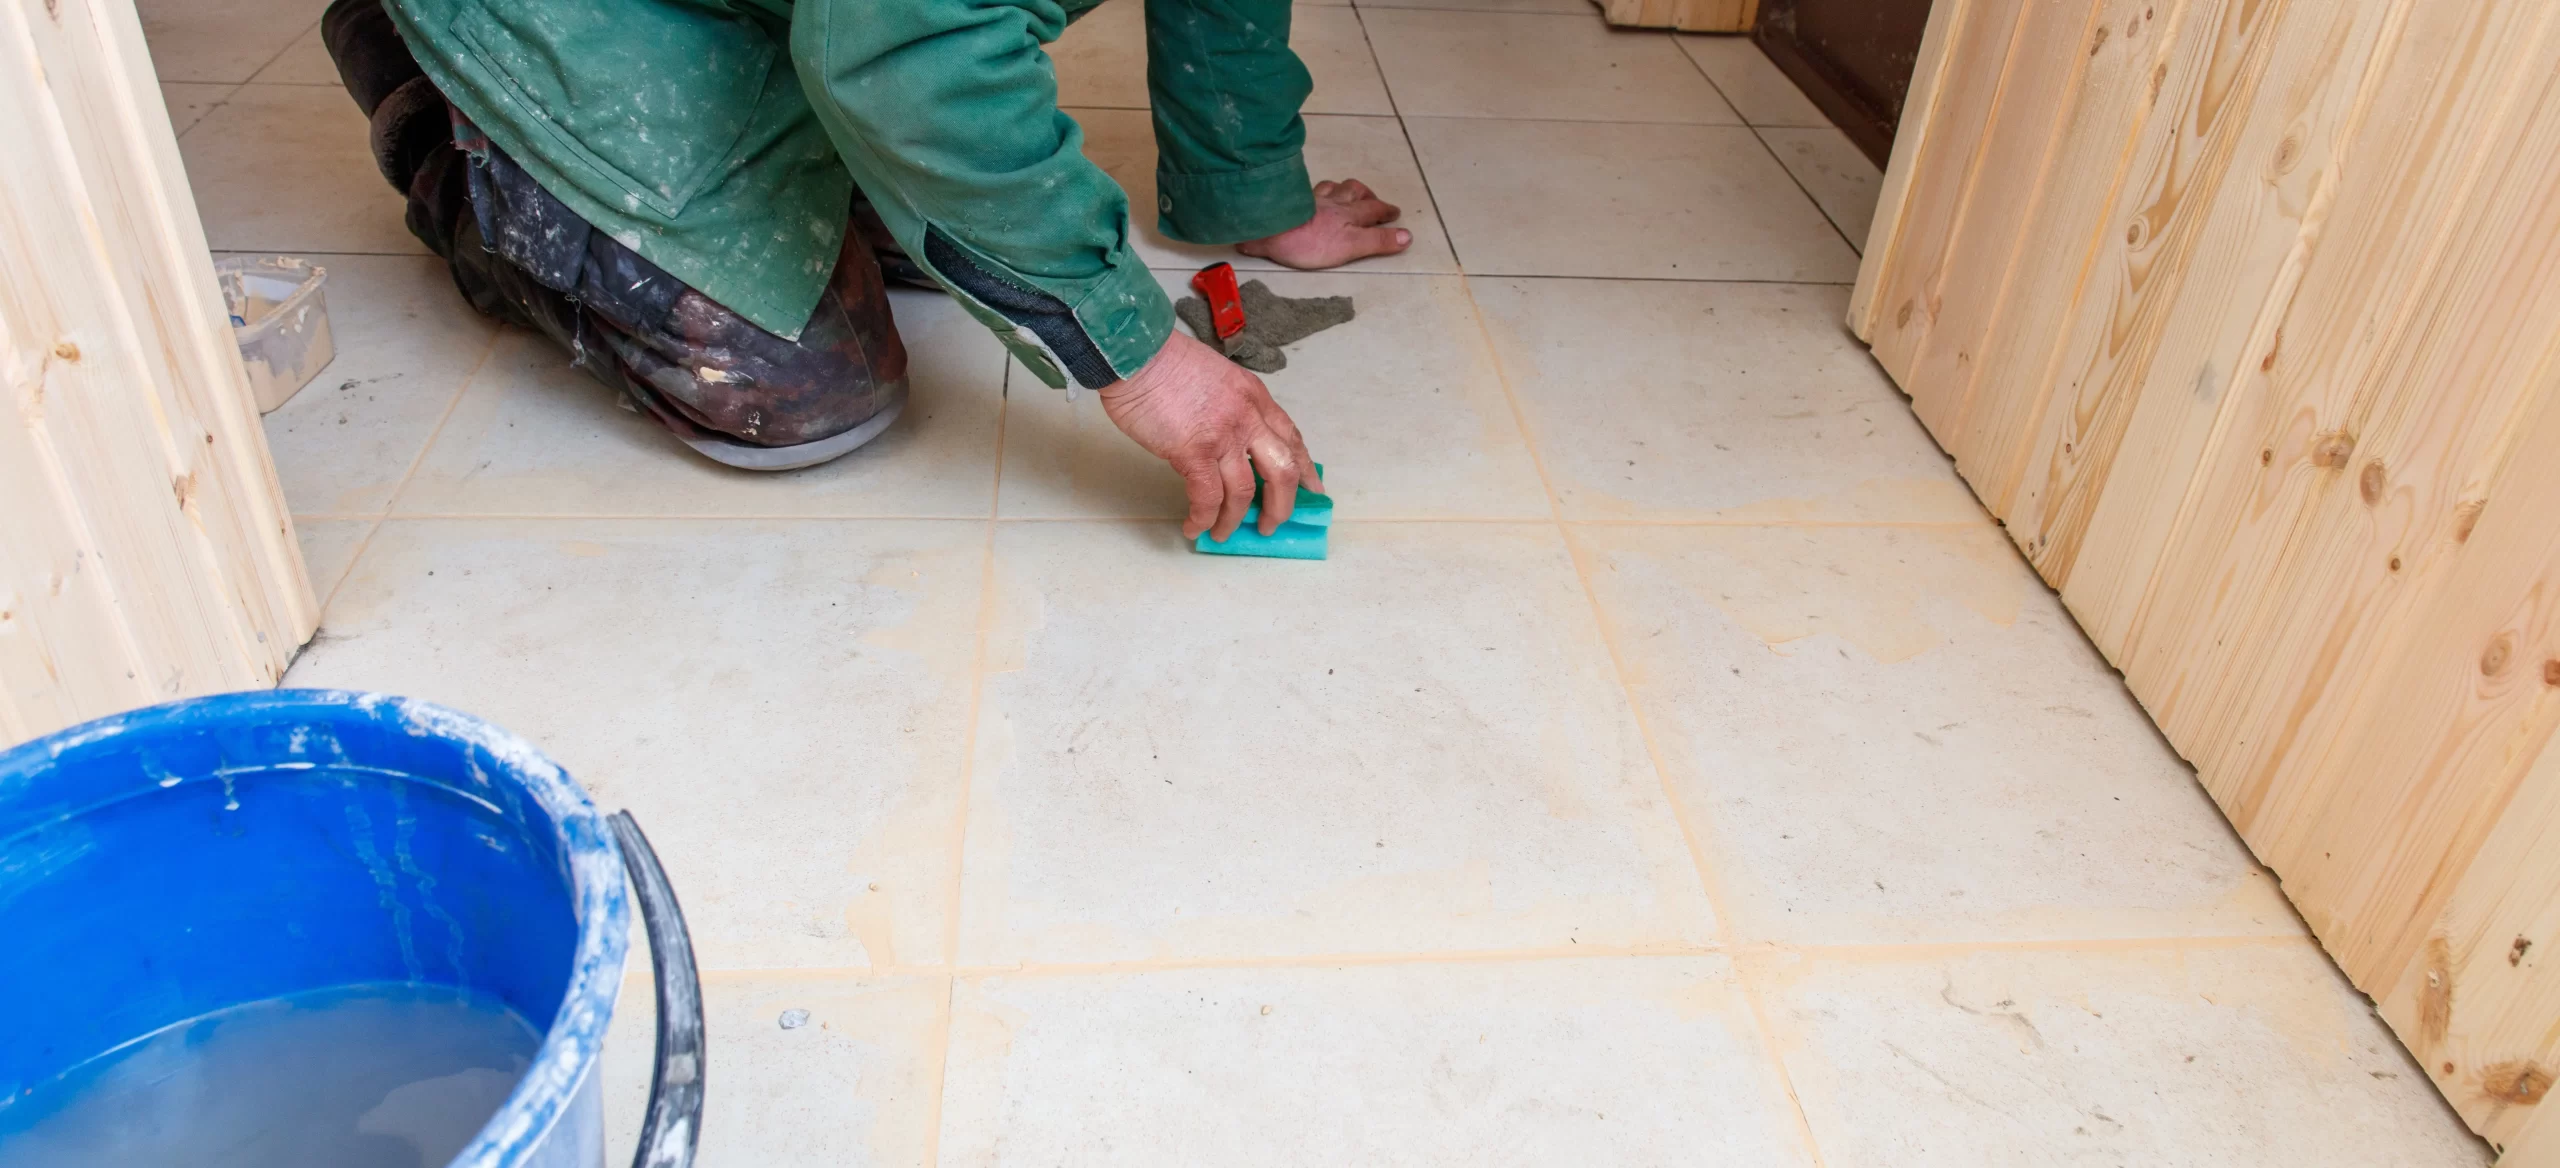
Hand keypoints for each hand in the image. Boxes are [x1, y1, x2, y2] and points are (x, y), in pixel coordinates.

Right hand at [1098, 331, 1323, 540]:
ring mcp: (1223, 436)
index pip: (1291, 438)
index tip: (1312, 490)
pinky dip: (1204, 518)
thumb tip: (1229, 443)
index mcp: (1255, 397)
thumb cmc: (1165, 362)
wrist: (1135, 353)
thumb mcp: (1218, 377)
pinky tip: (1195, 527)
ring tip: (1224, 534)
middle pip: (1283, 471)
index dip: (1304, 470)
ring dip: (1235, 519)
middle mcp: (1247, 417)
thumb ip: (1232, 407)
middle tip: (1270, 524)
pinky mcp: (1193, 452)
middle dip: (1281, 505)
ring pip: (1246, 492)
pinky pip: (1207, 498)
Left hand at [1235, 179, 1411, 269]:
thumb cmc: (1310, 241)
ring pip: (1330, 187)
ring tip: (1346, 192)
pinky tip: (1309, 192)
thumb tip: (1408, 236)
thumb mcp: (1351, 246)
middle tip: (1373, 199)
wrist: (1271, 229)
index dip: (1385, 211)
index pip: (1372, 210)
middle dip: (1367, 195)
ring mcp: (1310, 199)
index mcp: (1348, 214)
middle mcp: (1331, 202)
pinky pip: (1305, 189)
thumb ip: (1378, 241)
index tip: (1395, 213)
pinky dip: (1313, 189)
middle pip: (1353, 191)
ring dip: (1342, 188)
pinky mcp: (1290, 202)